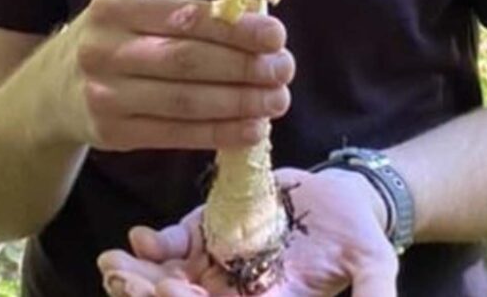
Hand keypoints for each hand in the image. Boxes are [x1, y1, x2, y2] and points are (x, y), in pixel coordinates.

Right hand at [48, 0, 293, 151]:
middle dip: (245, 66)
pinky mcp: (112, 135)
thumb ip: (183, 16)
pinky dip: (218, 133)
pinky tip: (251, 129)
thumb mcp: (131, 12)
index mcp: (115, 5)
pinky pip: (175, 134)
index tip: (276, 35)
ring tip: (277, 100)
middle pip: (188, 60)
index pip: (185, 16)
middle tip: (285, 69)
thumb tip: (257, 27)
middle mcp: (105, 49)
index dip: (234, 28)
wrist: (47, 93)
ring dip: (240, 103)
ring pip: (185, 101)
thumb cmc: (110, 41)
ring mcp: (105, 96)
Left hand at [97, 166, 398, 296]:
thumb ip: (373, 293)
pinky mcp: (213, 233)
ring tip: (112, 262)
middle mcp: (237, 292)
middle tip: (122, 279)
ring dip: (140, 277)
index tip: (174, 293)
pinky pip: (176, 247)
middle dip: (149, 295)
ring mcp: (221, 265)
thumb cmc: (360, 236)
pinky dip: (156, 246)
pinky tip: (140, 238)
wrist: (346, 198)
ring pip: (170, 280)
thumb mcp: (373, 266)